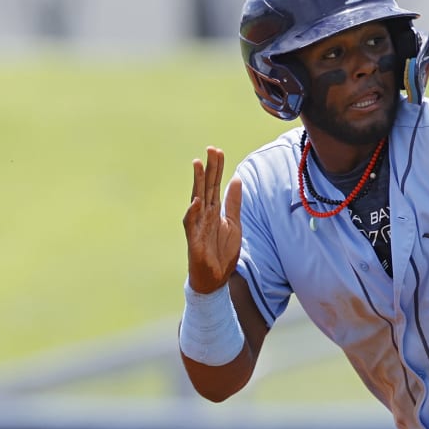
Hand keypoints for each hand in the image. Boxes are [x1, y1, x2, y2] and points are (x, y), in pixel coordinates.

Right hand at [184, 145, 243, 293]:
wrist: (215, 278)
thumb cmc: (222, 251)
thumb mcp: (234, 224)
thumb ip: (233, 203)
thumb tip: (237, 179)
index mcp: (214, 210)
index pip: (215, 185)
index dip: (217, 168)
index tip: (218, 151)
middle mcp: (204, 214)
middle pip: (206, 187)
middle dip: (208, 168)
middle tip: (211, 150)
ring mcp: (198, 225)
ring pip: (196, 199)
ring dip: (196, 182)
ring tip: (197, 165)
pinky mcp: (193, 239)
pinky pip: (191, 224)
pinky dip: (193, 212)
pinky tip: (196, 200)